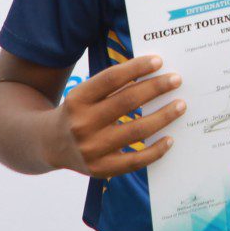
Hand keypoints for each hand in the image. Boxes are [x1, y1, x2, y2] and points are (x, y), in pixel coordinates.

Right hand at [46, 55, 184, 177]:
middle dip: (156, 88)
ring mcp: (90, 149)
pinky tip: (169, 138)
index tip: (159, 61)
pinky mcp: (100, 168)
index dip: (137, 67)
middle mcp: (82, 124)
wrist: (49, 144)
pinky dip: (155, 150)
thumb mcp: (85, 93)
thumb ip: (113, 85)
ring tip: (180, 105)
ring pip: (136, 130)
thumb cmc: (78, 111)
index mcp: (77, 98)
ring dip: (163, 116)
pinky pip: (135, 161)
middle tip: (176, 80)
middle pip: (127, 102)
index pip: (111, 78)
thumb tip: (155, 73)